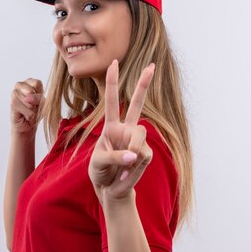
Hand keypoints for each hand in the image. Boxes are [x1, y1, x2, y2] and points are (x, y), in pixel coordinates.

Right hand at [10, 78, 44, 135]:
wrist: (29, 126)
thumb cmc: (37, 112)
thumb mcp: (43, 103)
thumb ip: (38, 98)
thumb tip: (28, 98)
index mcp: (31, 82)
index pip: (37, 83)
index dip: (39, 94)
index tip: (39, 101)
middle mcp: (21, 85)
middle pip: (31, 91)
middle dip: (35, 102)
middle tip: (33, 107)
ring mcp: (14, 93)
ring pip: (26, 100)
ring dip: (31, 109)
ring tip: (29, 111)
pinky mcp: (11, 103)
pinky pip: (23, 107)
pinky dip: (27, 114)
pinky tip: (25, 115)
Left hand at [88, 60, 154, 203]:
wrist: (110, 188)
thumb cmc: (100, 171)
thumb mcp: (98, 162)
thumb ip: (114, 156)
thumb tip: (135, 155)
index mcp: (111, 126)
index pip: (111, 101)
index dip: (112, 82)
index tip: (114, 63)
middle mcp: (125, 130)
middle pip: (137, 104)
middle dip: (144, 85)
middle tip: (152, 65)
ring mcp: (137, 141)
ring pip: (139, 135)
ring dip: (130, 150)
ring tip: (123, 166)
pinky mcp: (145, 155)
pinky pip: (142, 155)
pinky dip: (132, 167)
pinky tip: (126, 174)